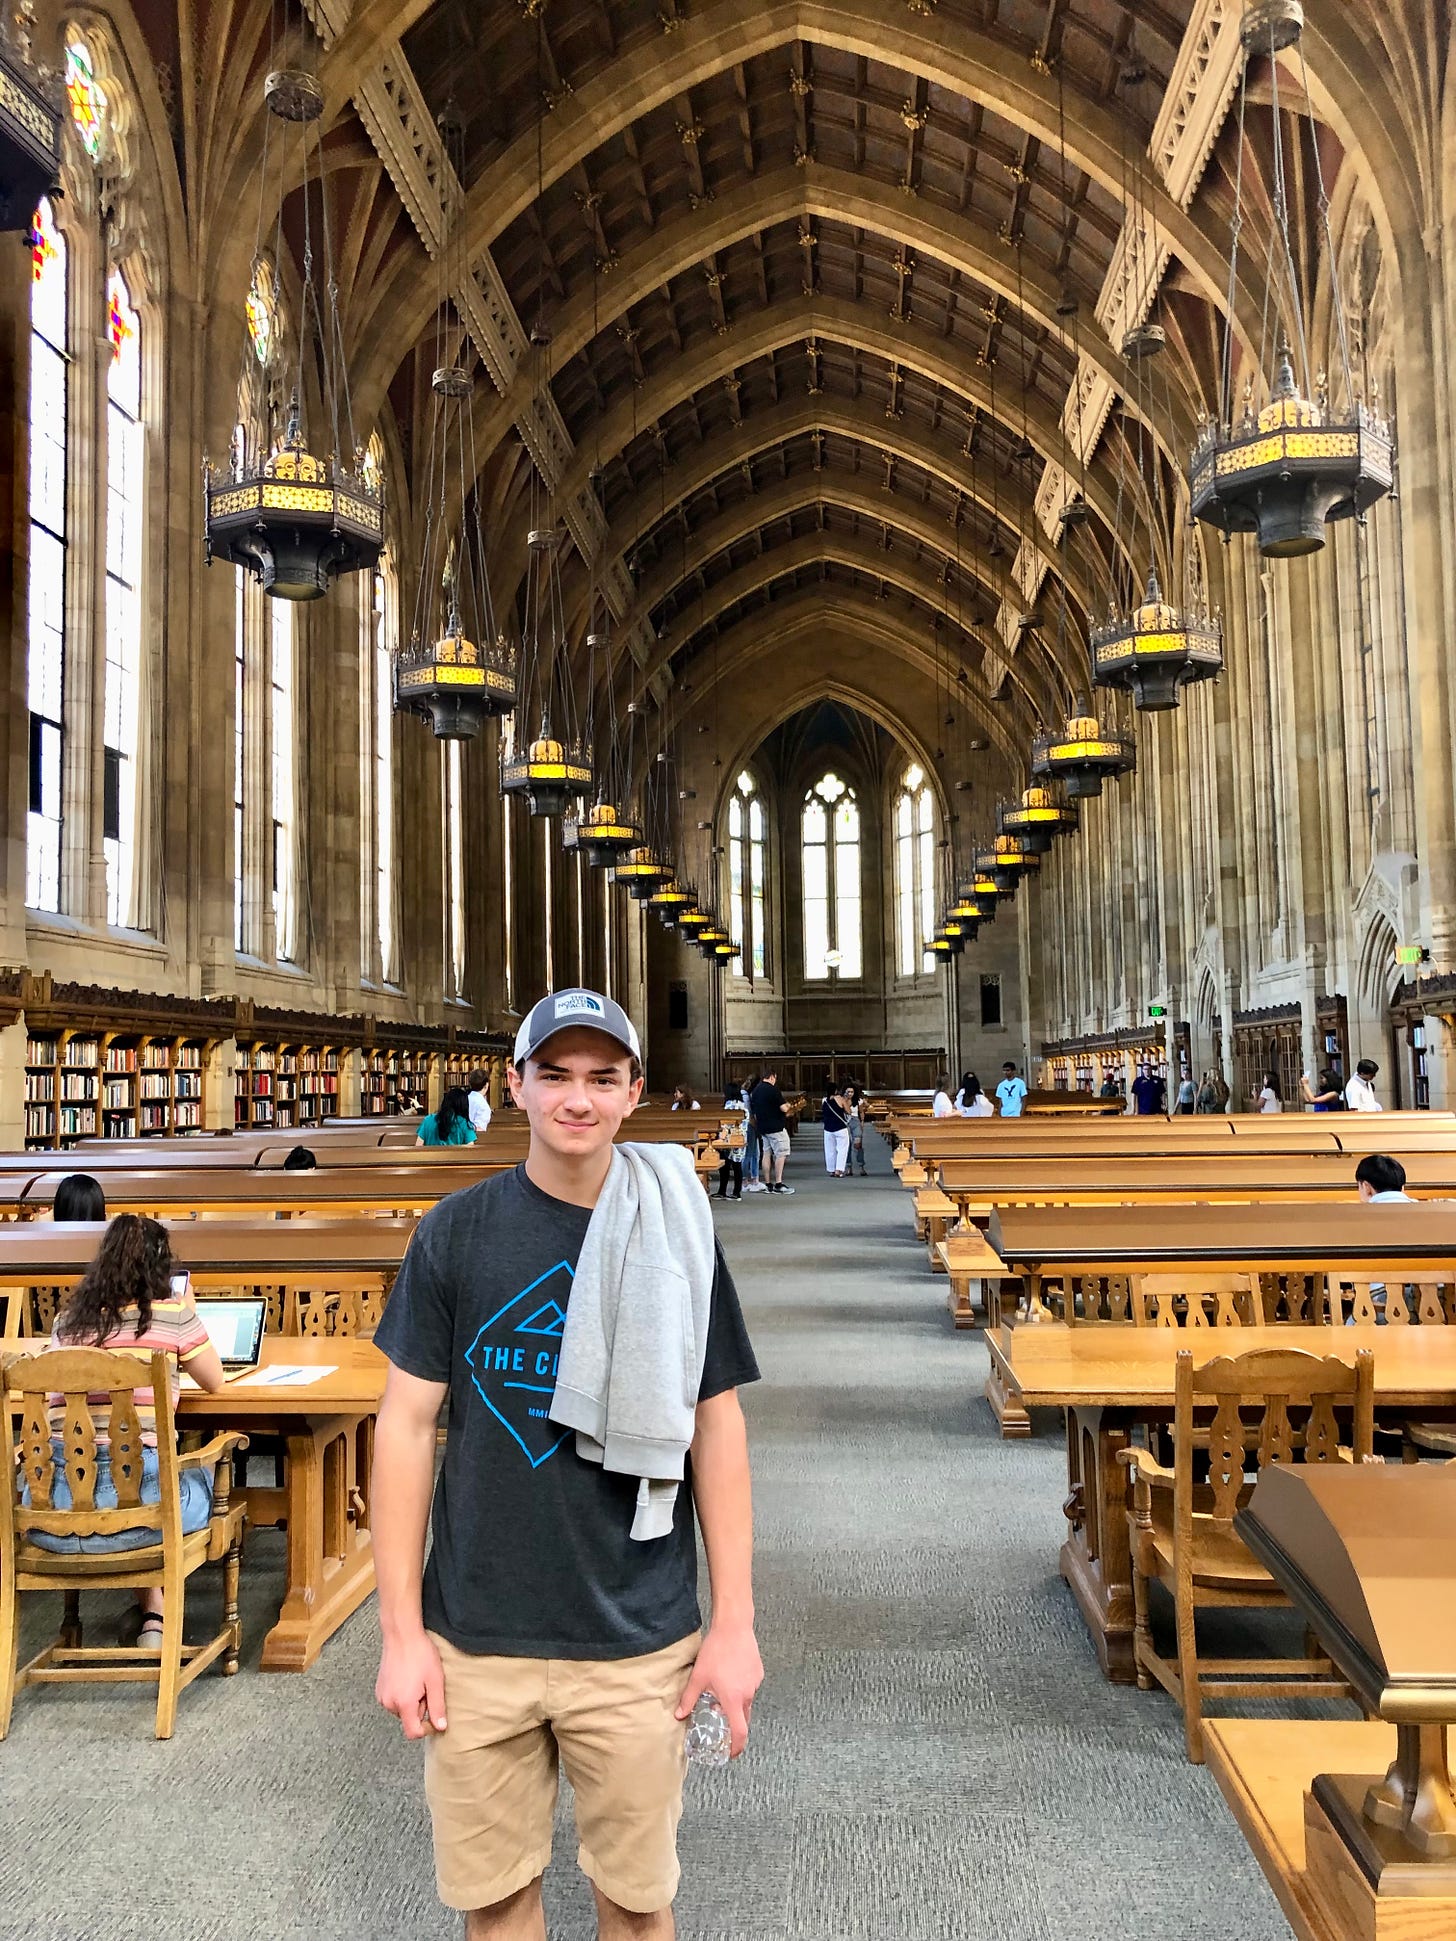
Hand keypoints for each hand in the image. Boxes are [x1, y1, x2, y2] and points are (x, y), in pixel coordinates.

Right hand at [376, 1631, 446, 1739]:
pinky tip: (408, 1677)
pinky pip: (394, 1699)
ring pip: (402, 1709)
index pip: (413, 1733)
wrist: (401, 1634)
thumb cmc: (420, 1654)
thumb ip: (437, 1706)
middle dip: (420, 1707)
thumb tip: (441, 1726)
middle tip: (426, 1686)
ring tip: (417, 1680)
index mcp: (404, 1704)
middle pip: (408, 1719)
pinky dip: (402, 1694)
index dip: (426, 1728)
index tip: (434, 1714)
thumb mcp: (435, 1680)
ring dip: (411, 1700)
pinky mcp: (380, 1688)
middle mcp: (389, 1703)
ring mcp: (382, 1695)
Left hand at [676, 1621, 762, 1757]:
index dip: (736, 1747)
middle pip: (743, 1718)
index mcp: (733, 1699)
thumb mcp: (698, 1677)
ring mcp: (755, 1683)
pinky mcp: (758, 1672)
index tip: (731, 1753)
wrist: (734, 1627)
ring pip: (746, 1702)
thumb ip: (689, 1699)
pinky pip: (750, 1688)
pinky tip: (730, 1675)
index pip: (739, 1732)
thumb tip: (679, 1715)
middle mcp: (747, 1694)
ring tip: (722, 1691)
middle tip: (722, 1723)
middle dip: (734, 1725)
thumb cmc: (716, 1651)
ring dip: (736, 1703)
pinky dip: (741, 1688)